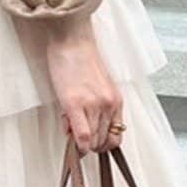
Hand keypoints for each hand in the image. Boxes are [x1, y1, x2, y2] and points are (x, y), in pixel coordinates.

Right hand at [43, 17, 123, 153]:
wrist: (71, 41)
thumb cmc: (80, 59)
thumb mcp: (96, 88)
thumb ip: (94, 110)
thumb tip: (81, 131)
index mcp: (116, 101)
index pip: (116, 136)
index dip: (102, 145)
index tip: (92, 145)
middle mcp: (109, 104)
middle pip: (104, 142)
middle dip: (89, 144)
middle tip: (77, 135)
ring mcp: (94, 105)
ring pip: (93, 142)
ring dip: (80, 143)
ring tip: (70, 126)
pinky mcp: (76, 103)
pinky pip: (83, 136)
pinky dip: (77, 144)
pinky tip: (71, 137)